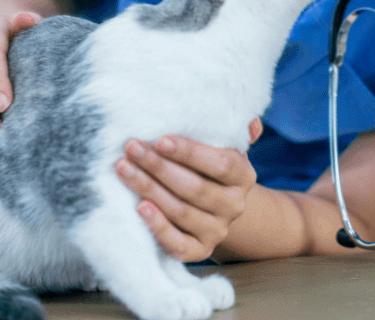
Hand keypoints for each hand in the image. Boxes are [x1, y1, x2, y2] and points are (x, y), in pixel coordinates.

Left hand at [115, 119, 262, 261]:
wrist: (213, 209)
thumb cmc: (208, 168)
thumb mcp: (222, 147)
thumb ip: (232, 131)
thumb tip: (251, 124)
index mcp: (243, 176)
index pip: (220, 164)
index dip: (189, 153)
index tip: (159, 140)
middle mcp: (235, 205)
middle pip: (195, 188)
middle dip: (159, 166)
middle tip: (131, 148)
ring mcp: (218, 230)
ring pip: (181, 211)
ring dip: (149, 189)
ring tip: (124, 169)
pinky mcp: (200, 250)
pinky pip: (178, 243)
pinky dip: (158, 226)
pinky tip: (139, 207)